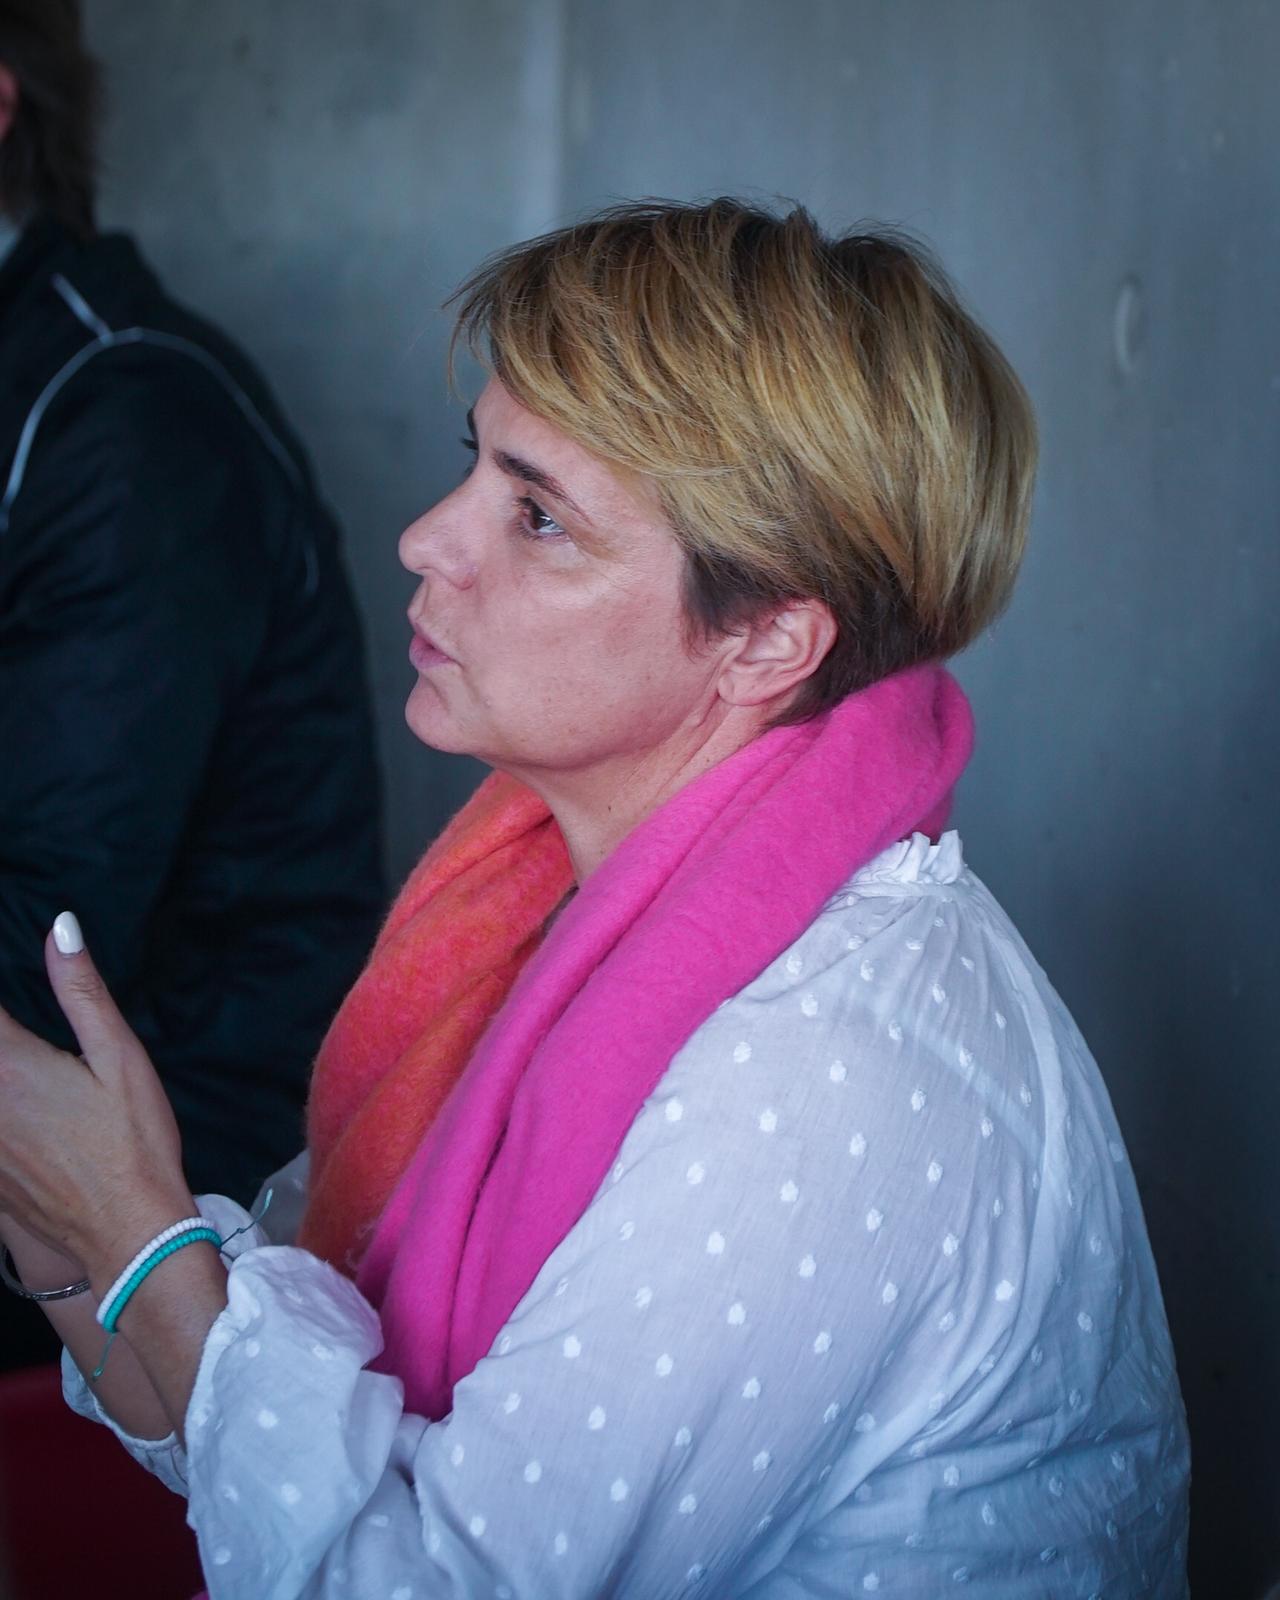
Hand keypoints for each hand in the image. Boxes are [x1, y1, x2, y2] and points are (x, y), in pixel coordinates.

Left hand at [0, 913, 190, 1277]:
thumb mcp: (120, 1057)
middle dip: (1, 1039)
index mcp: (10, 1063)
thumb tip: (60, 927)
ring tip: (26, 1078)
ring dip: (0, 1068)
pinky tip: (18, 1108)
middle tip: (28, 1054)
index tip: (12, 997)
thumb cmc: (133, 1141)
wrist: (128, 1233)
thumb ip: (81, 990)